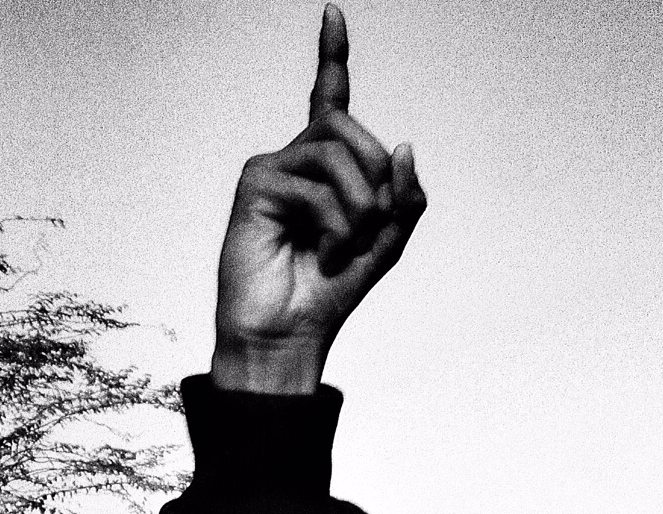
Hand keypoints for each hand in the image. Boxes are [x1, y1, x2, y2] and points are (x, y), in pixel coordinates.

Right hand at [212, 5, 426, 392]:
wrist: (290, 332)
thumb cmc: (331, 289)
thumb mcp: (388, 243)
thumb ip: (405, 197)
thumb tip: (404, 144)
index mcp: (328, 166)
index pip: (330, 99)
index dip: (332, 56)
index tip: (334, 13)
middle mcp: (297, 158)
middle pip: (352, 128)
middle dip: (379, 177)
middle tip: (370, 226)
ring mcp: (274, 167)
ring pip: (338, 153)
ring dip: (360, 207)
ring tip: (343, 245)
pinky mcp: (256, 184)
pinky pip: (317, 187)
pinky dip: (335, 227)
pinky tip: (319, 253)